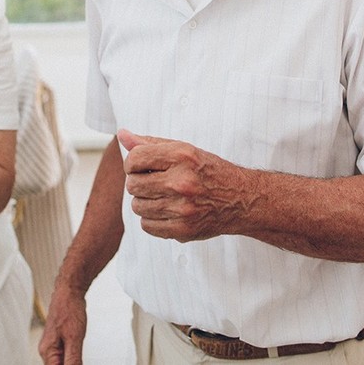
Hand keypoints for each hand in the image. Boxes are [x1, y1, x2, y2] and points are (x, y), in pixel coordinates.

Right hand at [38, 284, 87, 364]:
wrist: (69, 291)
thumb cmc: (70, 309)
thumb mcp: (74, 338)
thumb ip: (73, 360)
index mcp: (48, 352)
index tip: (76, 363)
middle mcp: (47, 350)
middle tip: (79, 358)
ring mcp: (52, 345)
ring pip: (61, 363)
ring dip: (71, 362)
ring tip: (79, 354)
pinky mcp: (59, 340)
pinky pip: (64, 355)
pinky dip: (72, 357)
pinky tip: (78, 352)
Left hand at [118, 129, 245, 241]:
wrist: (241, 199)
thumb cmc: (209, 171)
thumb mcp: (184, 149)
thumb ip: (151, 143)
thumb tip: (123, 134)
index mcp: (181, 156)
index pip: (134, 159)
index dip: (132, 163)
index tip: (141, 166)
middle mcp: (181, 181)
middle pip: (132, 184)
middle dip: (138, 182)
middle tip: (153, 181)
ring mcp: (182, 208)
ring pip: (137, 206)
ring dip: (145, 201)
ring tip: (162, 196)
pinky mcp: (182, 229)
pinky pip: (147, 225)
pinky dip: (152, 219)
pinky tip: (167, 210)